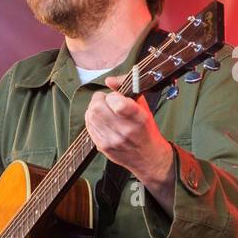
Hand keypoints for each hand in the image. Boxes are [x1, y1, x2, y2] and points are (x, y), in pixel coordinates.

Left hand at [84, 74, 175, 204]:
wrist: (148, 157)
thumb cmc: (146, 129)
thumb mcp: (144, 107)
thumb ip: (127, 88)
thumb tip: (109, 80)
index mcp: (139, 118)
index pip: (118, 103)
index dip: (113, 96)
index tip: (116, 97)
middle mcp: (125, 131)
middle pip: (97, 108)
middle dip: (99, 99)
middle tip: (106, 100)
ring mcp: (112, 140)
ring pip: (90, 116)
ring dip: (94, 108)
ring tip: (104, 109)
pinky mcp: (102, 147)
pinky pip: (89, 126)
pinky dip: (92, 119)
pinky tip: (101, 119)